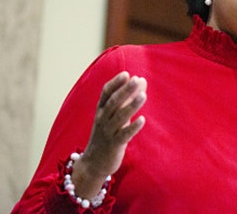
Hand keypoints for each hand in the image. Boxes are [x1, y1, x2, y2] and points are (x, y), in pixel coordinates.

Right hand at [72, 71, 147, 197]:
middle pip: (113, 103)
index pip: (106, 93)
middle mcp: (102, 120)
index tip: (126, 74)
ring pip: (119, 117)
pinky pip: (123, 135)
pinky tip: (142, 120)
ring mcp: (107, 132)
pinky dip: (132, 127)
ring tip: (143, 96)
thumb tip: (141, 80)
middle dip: (125, 90)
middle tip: (137, 80)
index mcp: (101, 110)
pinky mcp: (114, 145)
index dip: (115, 83)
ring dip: (131, 106)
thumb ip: (127, 98)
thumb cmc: (107, 134)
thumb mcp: (115, 115)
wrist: (93, 163)